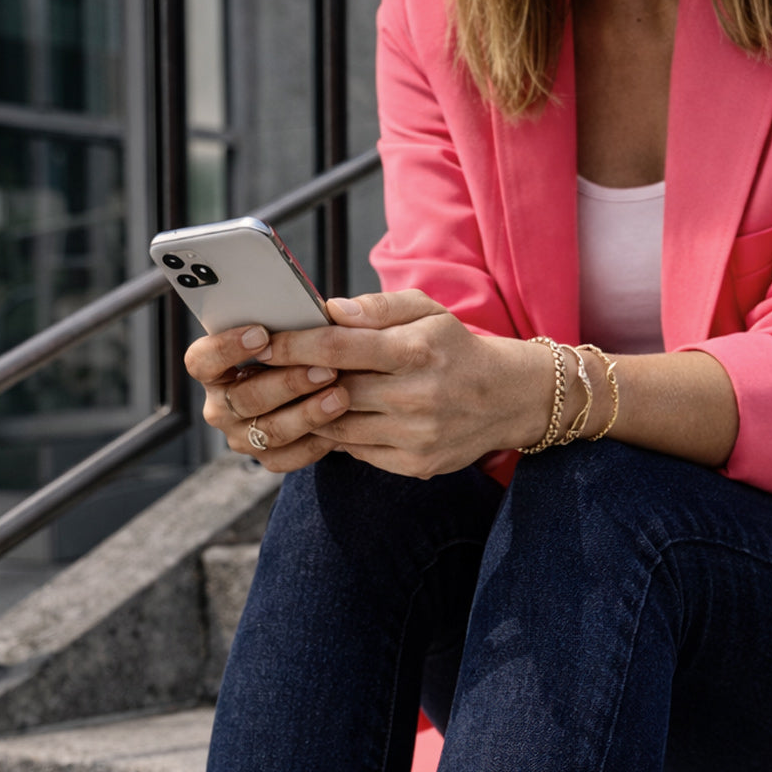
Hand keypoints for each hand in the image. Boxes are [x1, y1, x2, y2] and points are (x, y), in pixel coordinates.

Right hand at [186, 323, 351, 474]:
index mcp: (213, 369)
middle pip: (244, 399)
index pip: (202, 361)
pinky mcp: (267, 458)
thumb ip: (297, 319)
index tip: (261, 333)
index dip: (227, 348)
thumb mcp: (292, 329)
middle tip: (324, 368)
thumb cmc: (299, 348)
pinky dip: (317, 441)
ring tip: (340, 395)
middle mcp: (220, 406)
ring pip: (270, 431)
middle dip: (288, 383)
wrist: (317, 386)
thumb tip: (331, 310)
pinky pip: (289, 456)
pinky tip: (341, 422)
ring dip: (308, 413)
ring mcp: (241, 436)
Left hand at [261, 291, 560, 477]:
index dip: (295, 345)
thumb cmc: (456, 347)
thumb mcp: (426, 311)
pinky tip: (331, 418)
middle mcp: (416, 397)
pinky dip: (338, 434)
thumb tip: (329, 311)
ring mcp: (415, 435)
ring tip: (293, 394)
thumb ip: (377, 308)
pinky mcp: (414, 464)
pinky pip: (358, 452)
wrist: (507, 398)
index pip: (338, 348)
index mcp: (416, 350)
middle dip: (295, 381)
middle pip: (333, 391)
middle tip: (267, 370)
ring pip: (339, 426)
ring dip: (311, 411)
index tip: (264, 341)